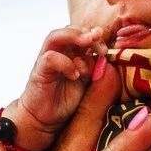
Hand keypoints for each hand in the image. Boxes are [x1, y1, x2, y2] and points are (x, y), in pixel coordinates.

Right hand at [10, 26, 108, 147]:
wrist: (43, 120)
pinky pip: (50, 58)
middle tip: (99, 41)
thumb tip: (110, 63)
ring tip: (88, 43)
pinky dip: (65, 63)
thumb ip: (97, 73)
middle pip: (70, 30)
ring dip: (74, 37)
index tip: (108, 47)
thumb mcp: (88, 85)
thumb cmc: (65, 101)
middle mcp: (59, 53)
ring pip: (56, 37)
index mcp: (72, 54)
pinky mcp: (39, 71)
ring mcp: (47, 60)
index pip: (83, 35)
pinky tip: (75, 74)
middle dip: (87, 33)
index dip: (96, 37)